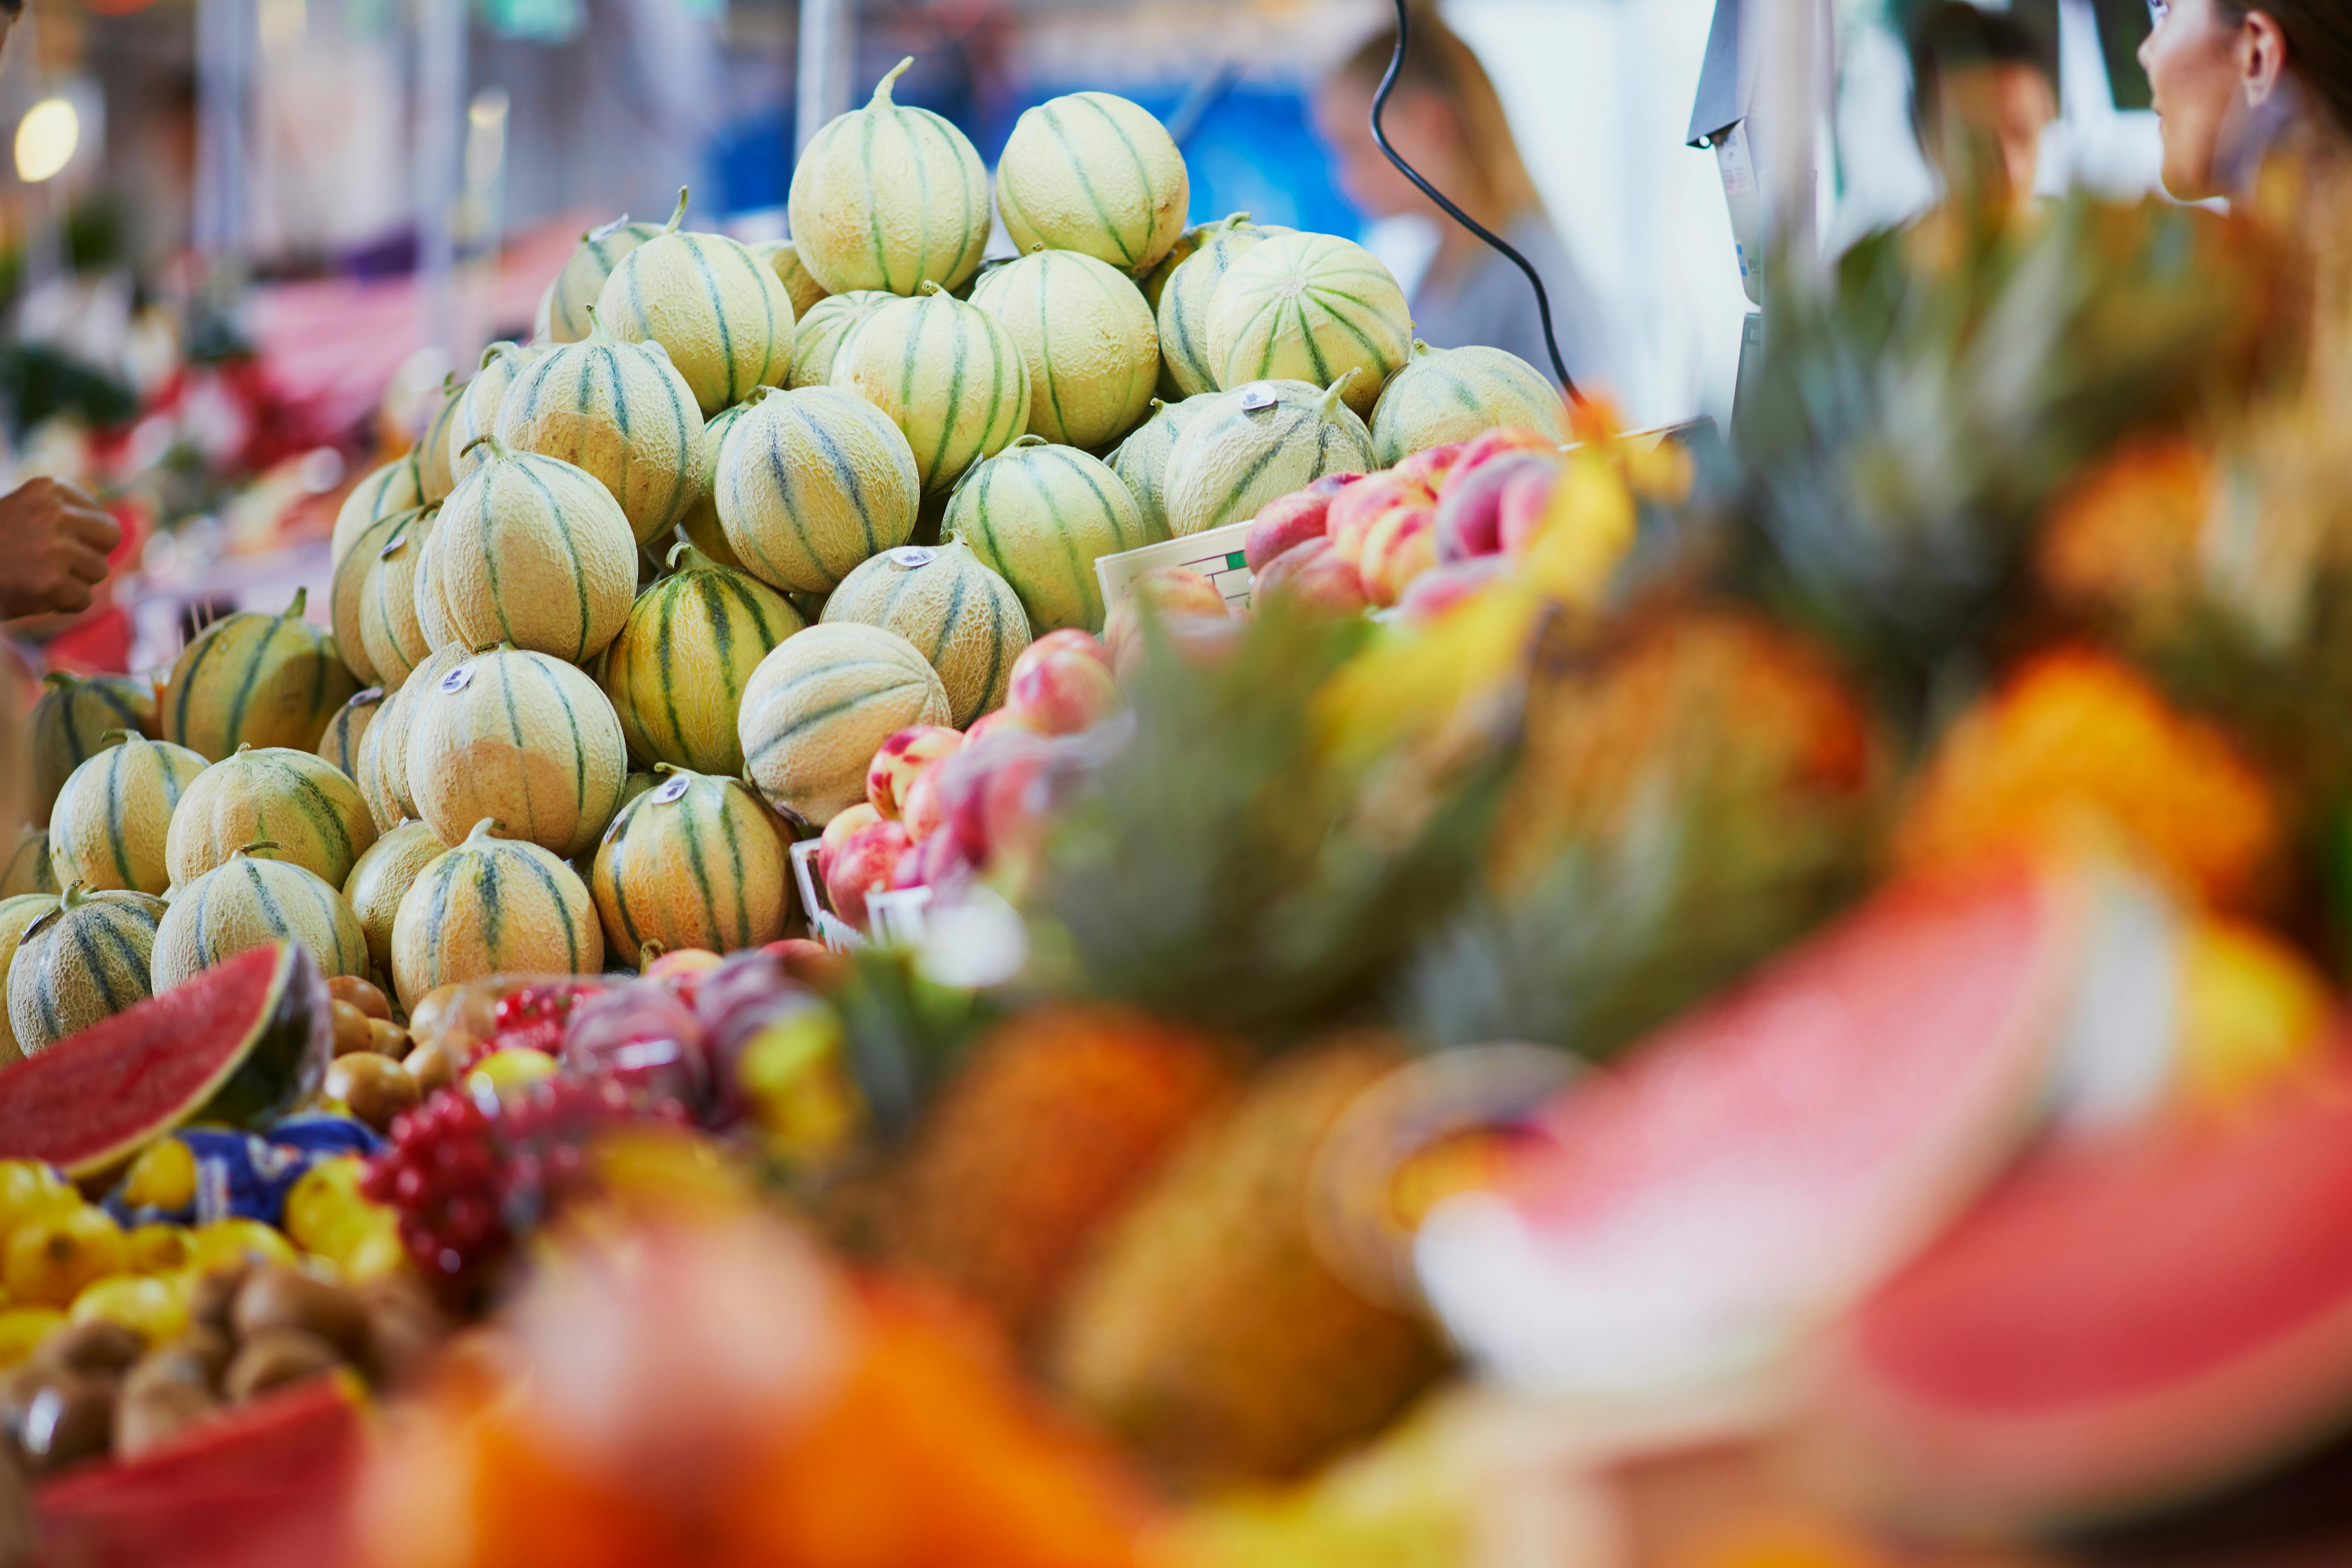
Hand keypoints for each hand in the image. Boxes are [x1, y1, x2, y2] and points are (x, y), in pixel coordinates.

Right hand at [0, 478, 120, 619]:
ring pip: (98, 572)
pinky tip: (32, 593)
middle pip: (110, 539)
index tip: (50, 544)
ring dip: (71, 581)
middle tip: (53, 563)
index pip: (100, 518)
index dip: (82, 539)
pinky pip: (83, 599)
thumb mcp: (25, 512)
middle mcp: (55, 512)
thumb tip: (133, 519)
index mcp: (48, 488)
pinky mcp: (52, 583)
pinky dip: (62, 603)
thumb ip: (65, 512)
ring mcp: (55, 548)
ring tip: (32, 574)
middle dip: (89, 556)